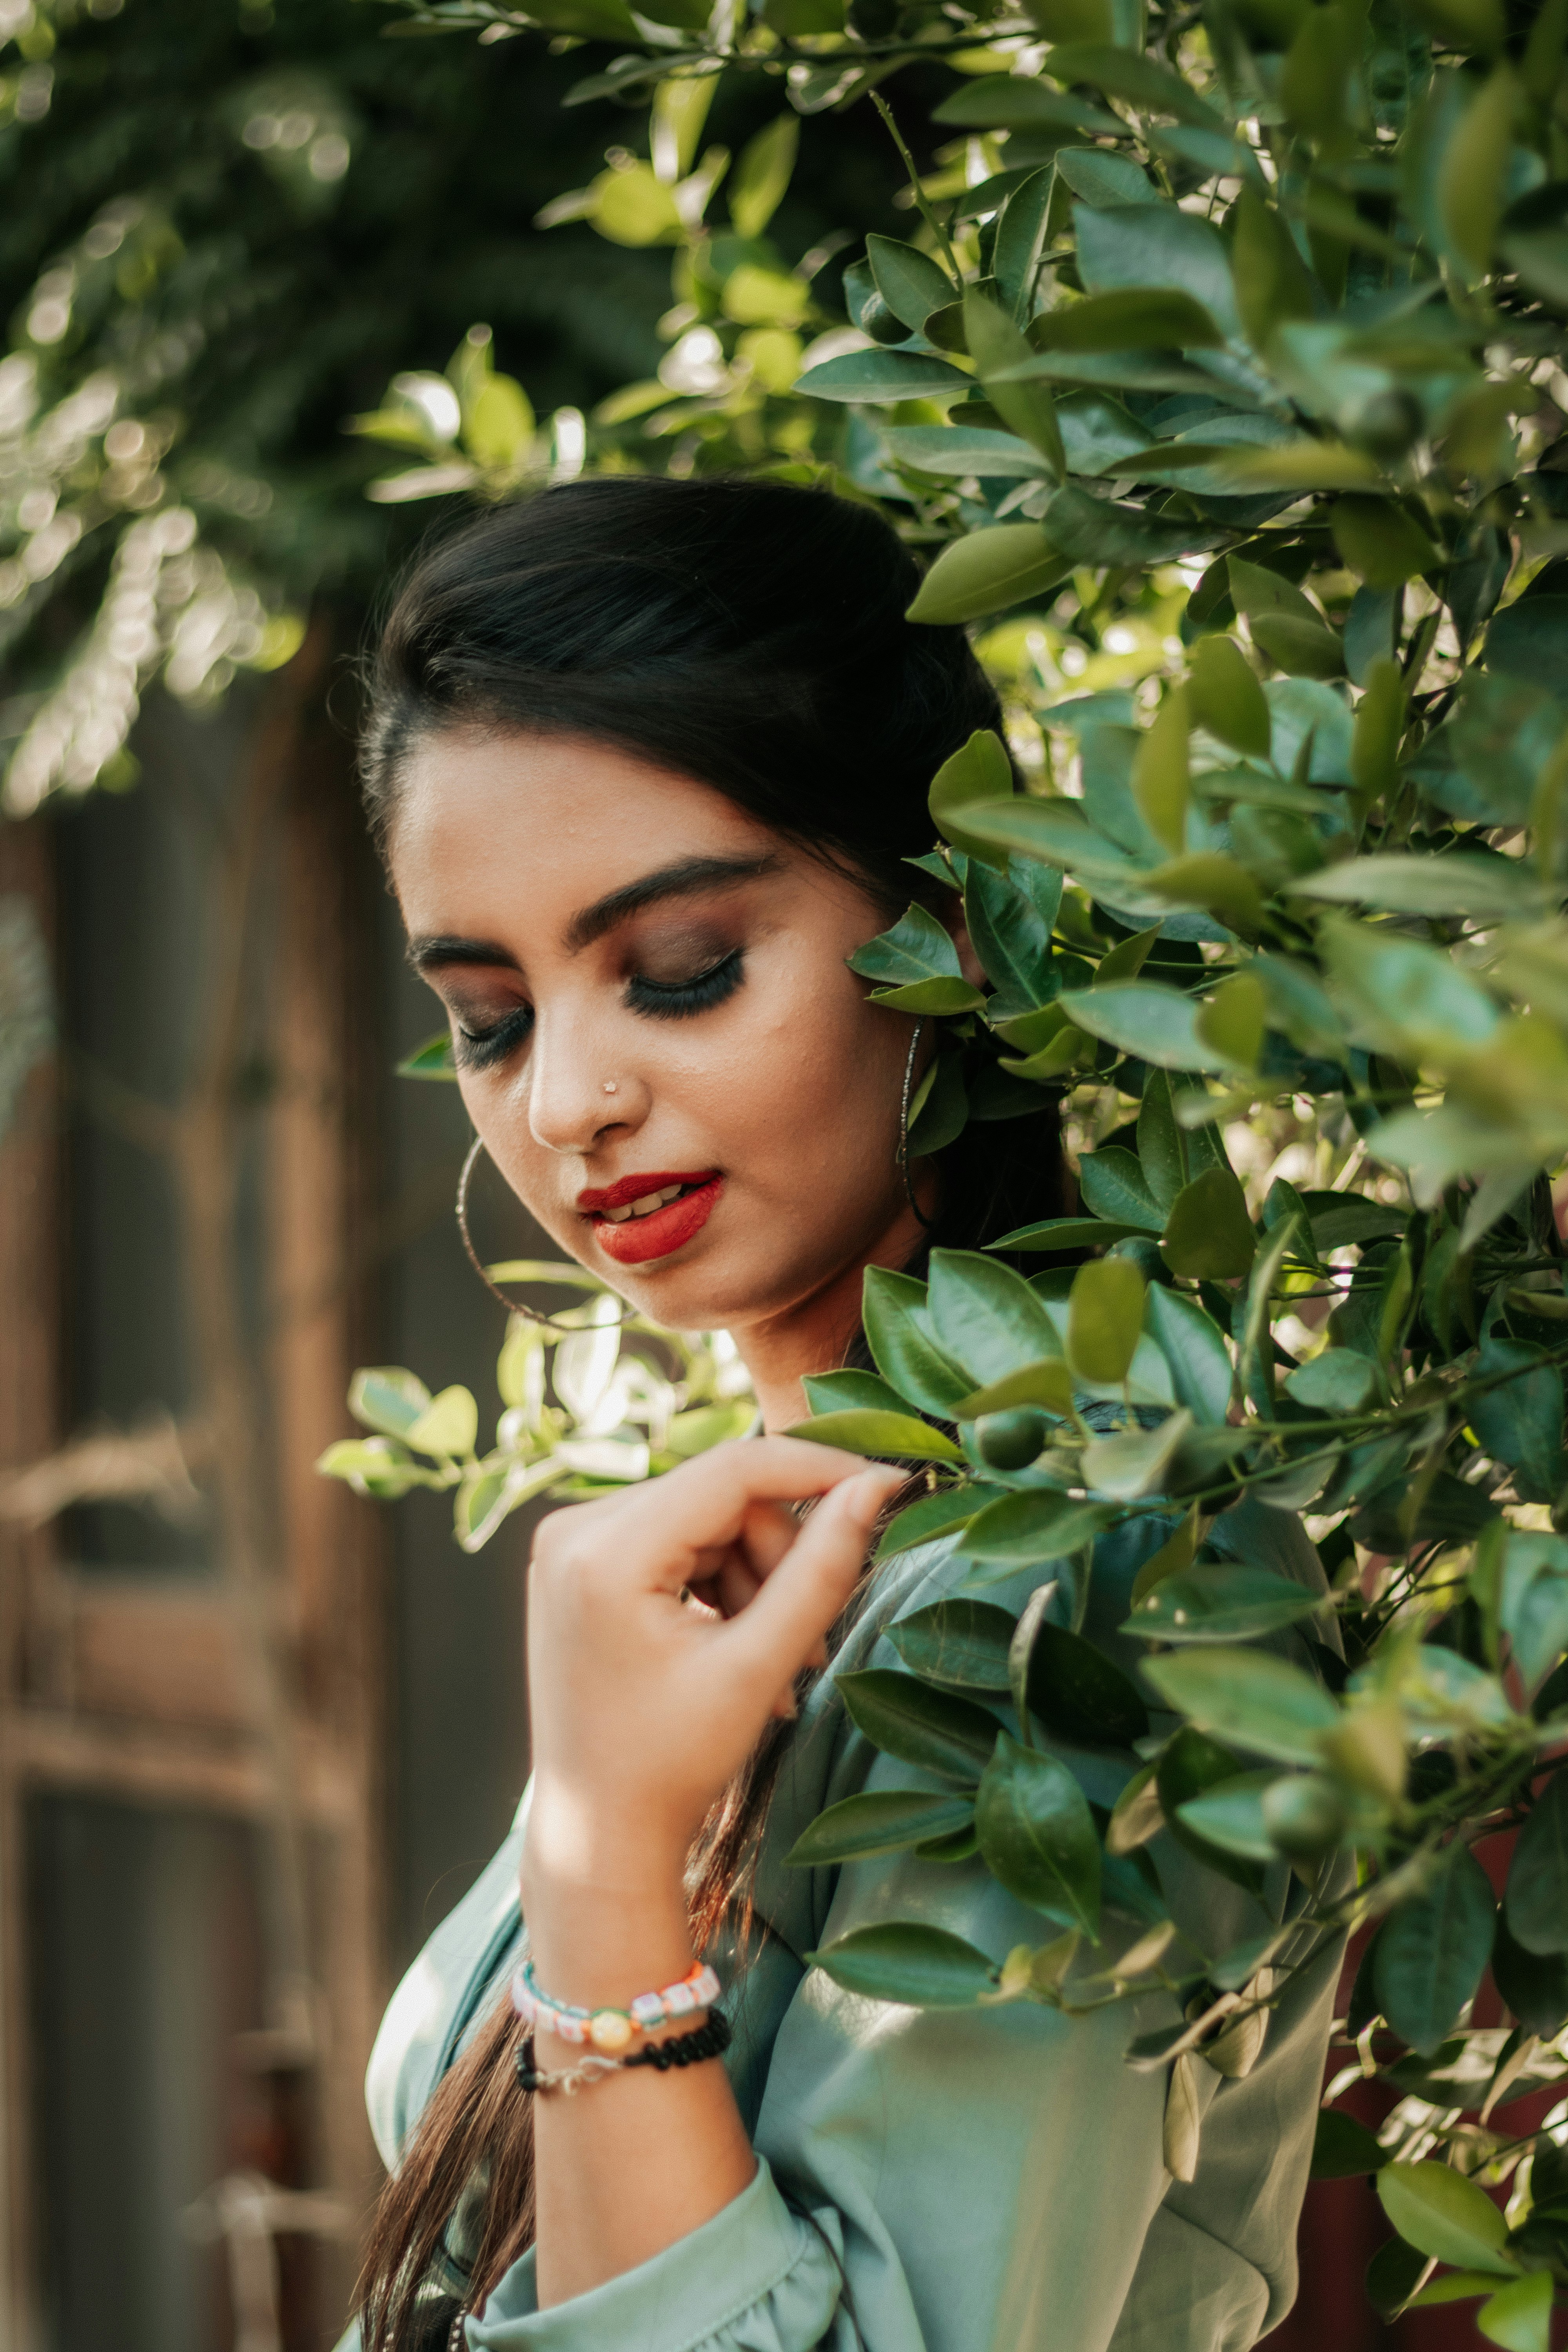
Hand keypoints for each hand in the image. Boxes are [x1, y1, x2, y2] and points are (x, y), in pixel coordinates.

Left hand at [521, 1438, 902, 1907]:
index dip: (818, 1470)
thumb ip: (819, 1572)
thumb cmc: (672, 1764)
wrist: (599, 1832)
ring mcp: (570, 1544)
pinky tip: (737, 1648)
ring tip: (774, 1664)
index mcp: (604, 1551)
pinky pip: (676, 1541)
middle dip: (779, 1556)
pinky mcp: (579, 1563)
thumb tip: (874, 1488)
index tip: (885, 1486)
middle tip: (809, 1639)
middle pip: (720, 1496)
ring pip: (706, 1519)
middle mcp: (573, 1530)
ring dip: (755, 1579)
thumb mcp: (757, 1666)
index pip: (733, 1469)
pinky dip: (720, 1585)